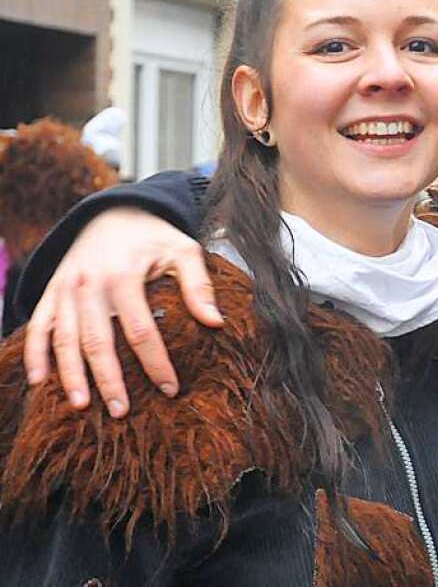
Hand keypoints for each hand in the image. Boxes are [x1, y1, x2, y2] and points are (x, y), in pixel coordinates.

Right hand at [23, 207, 223, 416]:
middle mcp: (89, 284)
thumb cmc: (153, 237)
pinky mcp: (51, 292)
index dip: (155, 363)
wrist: (113, 212)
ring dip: (70, 375)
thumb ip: (198, 285)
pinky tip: (39, 382)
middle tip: (121, 412)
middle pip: (97, 341)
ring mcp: (65, 288)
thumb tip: (216, 322)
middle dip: (109, 380)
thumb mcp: (183, 250)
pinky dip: (34, 354)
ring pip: (64, 339)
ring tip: (82, 406)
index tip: (169, 389)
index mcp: (123, 275)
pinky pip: (38, 326)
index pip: (141, 330)